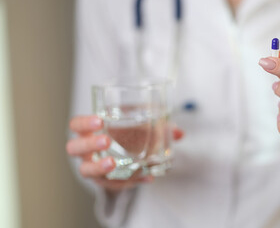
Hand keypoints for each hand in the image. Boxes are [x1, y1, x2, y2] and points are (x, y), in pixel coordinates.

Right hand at [66, 115, 184, 193]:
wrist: (123, 158)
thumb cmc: (127, 136)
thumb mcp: (141, 127)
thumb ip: (159, 127)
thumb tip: (179, 133)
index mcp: (90, 131)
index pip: (76, 124)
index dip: (84, 123)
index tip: (100, 120)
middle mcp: (86, 150)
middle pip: (74, 148)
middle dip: (89, 144)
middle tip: (106, 141)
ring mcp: (92, 167)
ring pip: (86, 170)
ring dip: (99, 167)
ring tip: (113, 164)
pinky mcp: (104, 182)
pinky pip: (111, 184)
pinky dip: (128, 181)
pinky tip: (146, 178)